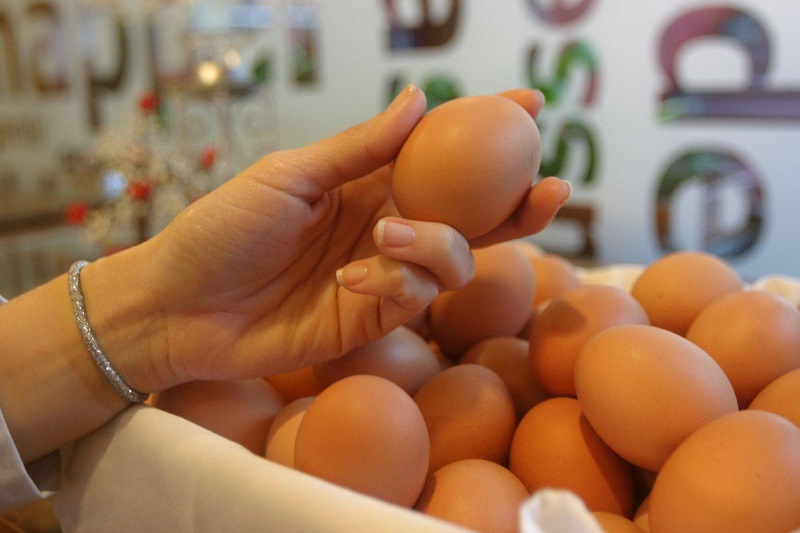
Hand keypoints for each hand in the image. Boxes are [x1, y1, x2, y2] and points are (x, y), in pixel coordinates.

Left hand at [129, 86, 569, 390]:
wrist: (179, 305)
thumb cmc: (222, 229)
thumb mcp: (288, 176)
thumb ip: (358, 148)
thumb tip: (419, 99)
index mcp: (367, 182)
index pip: (441, 154)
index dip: (488, 130)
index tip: (530, 106)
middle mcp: (385, 226)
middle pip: (471, 215)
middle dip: (517, 203)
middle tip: (549, 186)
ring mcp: (381, 275)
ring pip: (455, 259)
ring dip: (438, 243)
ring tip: (388, 233)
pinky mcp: (371, 320)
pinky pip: (415, 298)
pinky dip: (396, 281)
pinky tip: (352, 278)